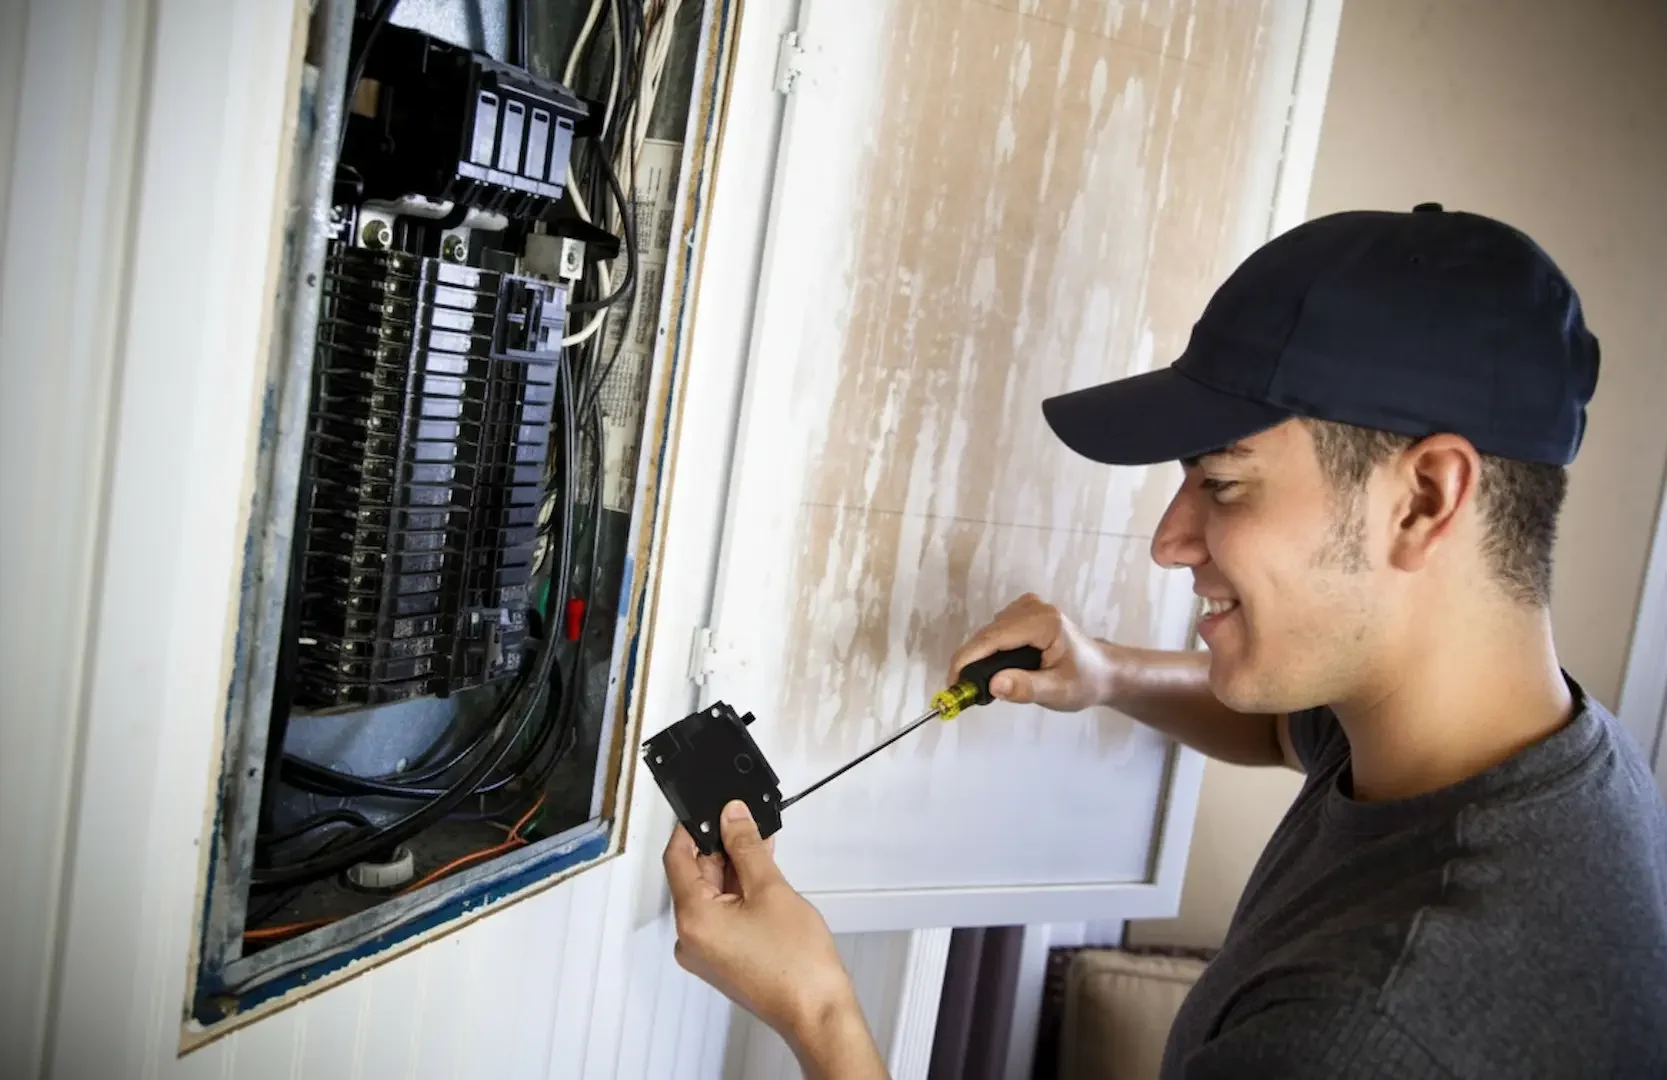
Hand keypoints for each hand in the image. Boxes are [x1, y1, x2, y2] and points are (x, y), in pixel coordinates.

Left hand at [664, 801, 883, 1075]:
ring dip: (735, 869)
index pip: (676, 858)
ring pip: (711, 895)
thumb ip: (746, 846)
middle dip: (722, 847)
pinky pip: (722, 915)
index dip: (693, 827)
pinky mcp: (722, 959)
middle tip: (746, 824)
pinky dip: (739, 894)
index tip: (710, 808)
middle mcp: (690, 939)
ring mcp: (706, 952)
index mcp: (693, 919)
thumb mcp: (770, 888)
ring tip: (762, 849)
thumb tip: (731, 817)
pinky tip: (762, 877)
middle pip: (695, 876)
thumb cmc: (797, 965)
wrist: (817, 1011)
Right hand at [946, 593, 1118, 711]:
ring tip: (979, 686)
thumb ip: (1026, 687)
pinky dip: (988, 652)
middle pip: (987, 635)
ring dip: (979, 658)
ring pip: (988, 634)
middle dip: (971, 662)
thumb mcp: (1059, 691)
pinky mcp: (1022, 612)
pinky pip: (995, 632)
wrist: (1103, 671)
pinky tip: (994, 671)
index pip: (993, 638)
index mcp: (1043, 621)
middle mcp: (1032, 607)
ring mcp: (1026, 606)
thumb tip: (993, 684)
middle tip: (965, 693)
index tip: (952, 684)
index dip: (967, 659)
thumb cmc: (1084, 681)